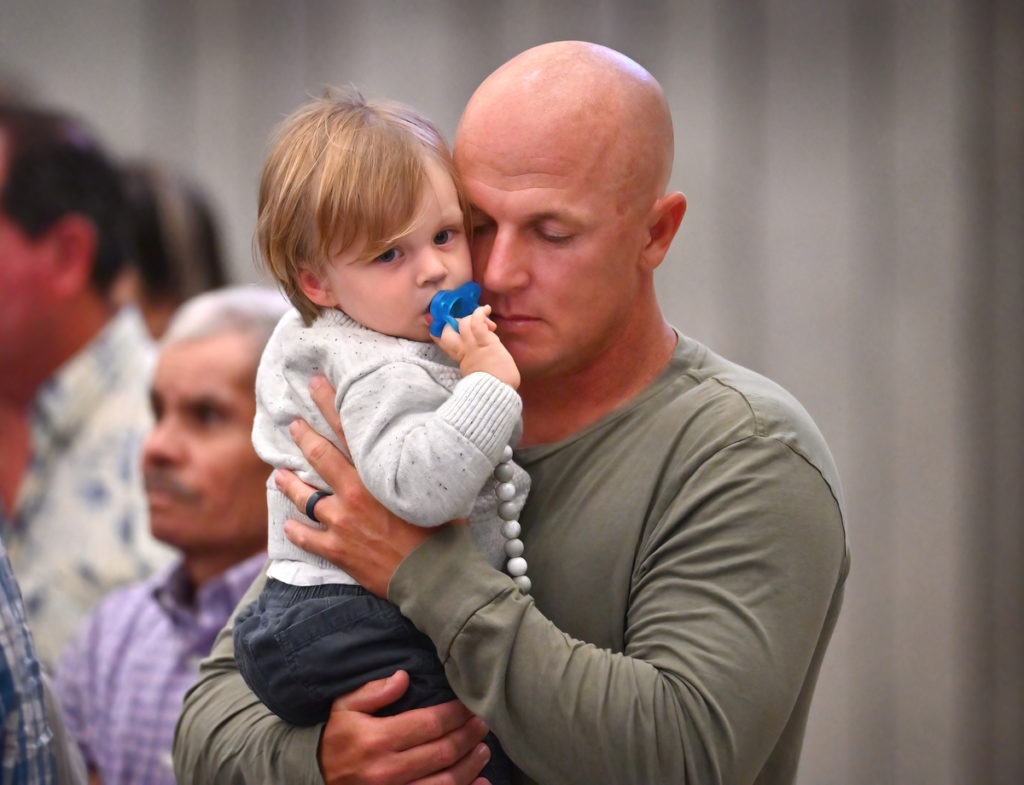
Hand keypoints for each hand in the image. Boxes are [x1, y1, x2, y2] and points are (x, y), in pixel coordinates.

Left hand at [276, 375, 433, 595]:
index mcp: (375, 475)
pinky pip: (306, 537)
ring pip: (305, 497)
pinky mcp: (337, 550)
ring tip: (278, 475)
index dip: (329, 404)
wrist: (431, 575)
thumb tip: (426, 446)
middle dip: (303, 436)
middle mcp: (353, 494)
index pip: (347, 430)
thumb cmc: (442, 531)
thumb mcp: (433, 489)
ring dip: (289, 484)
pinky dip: (295, 531)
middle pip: (320, 457)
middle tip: (293, 422)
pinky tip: (288, 525)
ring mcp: (341, 523)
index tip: (315, 384)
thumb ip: (420, 468)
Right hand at [319, 670, 491, 784]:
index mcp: (377, 740)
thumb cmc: (336, 739)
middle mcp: (387, 770)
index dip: (455, 715)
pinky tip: (480, 783)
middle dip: (468, 737)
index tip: (469, 706)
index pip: (428, 725)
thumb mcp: (345, 707)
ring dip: (470, 766)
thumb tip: (404, 677)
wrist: (314, 777)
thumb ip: (374, 691)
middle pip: (442, 753)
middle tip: (483, 724)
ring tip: (483, 750)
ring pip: (445, 782)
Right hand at [433, 305, 519, 388]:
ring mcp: (472, 345)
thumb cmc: (492, 387)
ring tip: (485, 318)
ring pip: (462, 323)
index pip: (441, 340)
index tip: (444, 324)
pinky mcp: (485, 342)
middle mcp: (463, 350)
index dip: (439, 329)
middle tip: (467, 323)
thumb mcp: (476, 373)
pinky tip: (486, 309)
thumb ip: (473, 362)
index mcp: (460, 358)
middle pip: (446, 330)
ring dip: (472, 316)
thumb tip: (478, 359)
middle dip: (454, 321)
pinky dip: (480, 313)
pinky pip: (477, 323)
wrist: (496, 395)